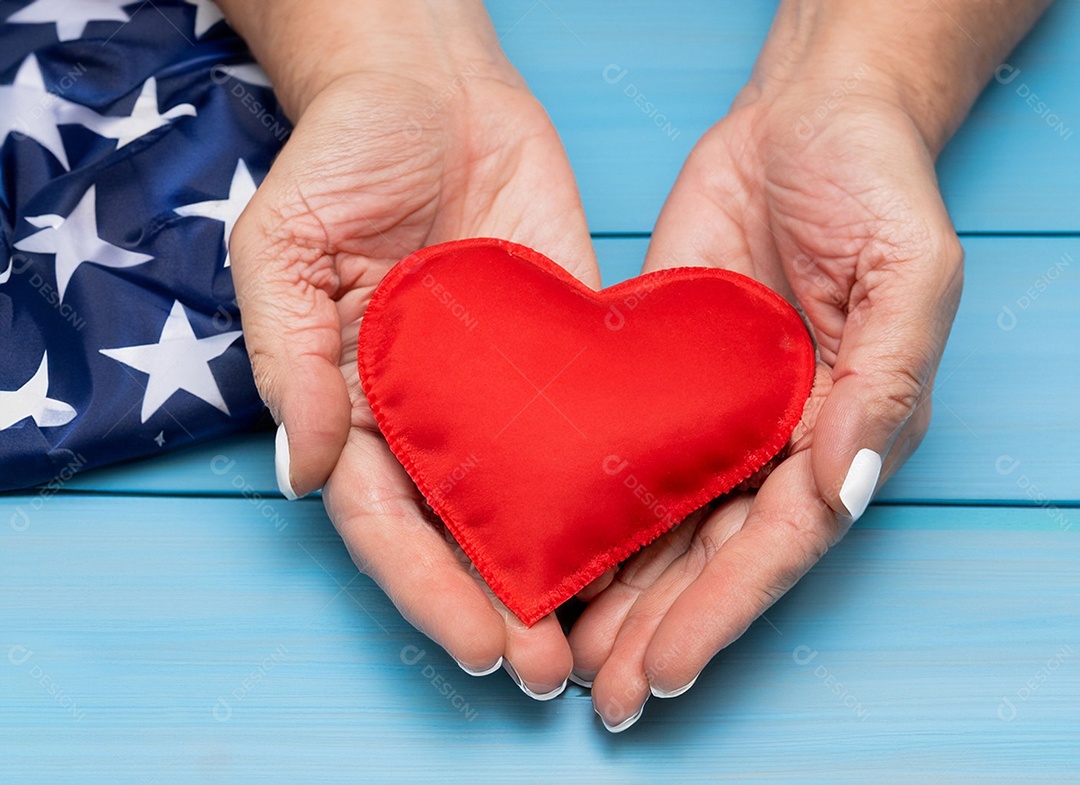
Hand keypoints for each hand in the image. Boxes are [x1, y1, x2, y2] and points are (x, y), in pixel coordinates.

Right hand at [227, 6, 598, 697]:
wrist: (428, 85)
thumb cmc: (341, 156)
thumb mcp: (284, 248)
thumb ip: (291, 358)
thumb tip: (303, 471)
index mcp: (356, 399)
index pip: (387, 518)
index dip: (428, 587)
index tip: (481, 645)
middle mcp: (430, 410)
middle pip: (462, 528)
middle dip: (500, 603)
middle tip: (548, 669)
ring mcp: (500, 386)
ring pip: (528, 496)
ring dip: (560, 567)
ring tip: (602, 634)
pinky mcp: (563, 348)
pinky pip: (586, 427)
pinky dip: (608, 486)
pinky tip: (643, 534)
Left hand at [570, 61, 966, 731]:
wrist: (807, 117)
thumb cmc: (874, 183)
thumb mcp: (909, 271)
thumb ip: (887, 379)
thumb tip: (844, 483)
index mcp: (841, 427)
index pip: (776, 545)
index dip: (720, 613)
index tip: (664, 671)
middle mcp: (774, 436)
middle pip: (712, 554)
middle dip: (657, 627)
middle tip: (602, 692)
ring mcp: (712, 409)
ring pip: (662, 520)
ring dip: (619, 589)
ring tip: (565, 648)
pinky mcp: (660, 373)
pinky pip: (623, 451)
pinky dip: (591, 504)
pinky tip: (552, 545)